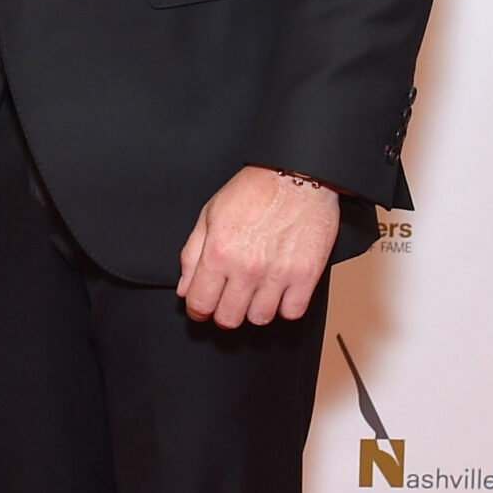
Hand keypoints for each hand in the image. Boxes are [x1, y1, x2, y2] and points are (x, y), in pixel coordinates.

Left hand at [177, 168, 339, 328]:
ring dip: (255, 310)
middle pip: (229, 319)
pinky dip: (284, 307)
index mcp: (219, 252)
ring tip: (256, 291)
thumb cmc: (254, 190)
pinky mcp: (306, 275)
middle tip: (229, 300)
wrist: (297, 174)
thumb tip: (185, 289)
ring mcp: (278, 274)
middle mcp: (247, 267)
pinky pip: (292, 312)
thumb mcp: (210, 214)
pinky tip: (279, 291)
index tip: (203, 308)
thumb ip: (192, 255)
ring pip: (260, 319)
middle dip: (224, 313)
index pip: (200, 303)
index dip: (198, 310)